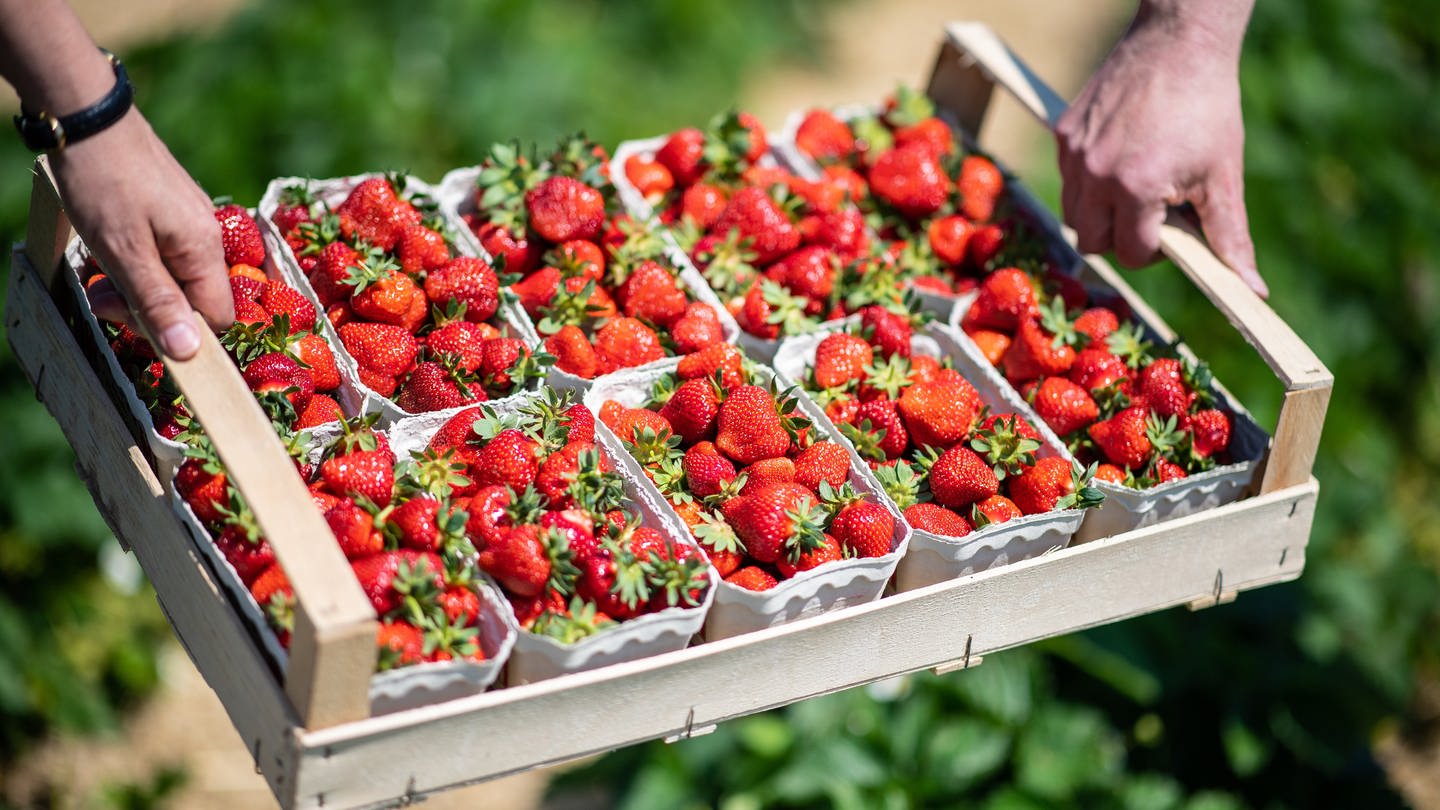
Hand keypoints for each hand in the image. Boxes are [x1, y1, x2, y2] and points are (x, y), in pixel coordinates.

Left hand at [52, 108, 232, 358]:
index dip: (178, 331)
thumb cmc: (104, 183)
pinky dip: (138, 263)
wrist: (89, 117)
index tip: (130, 319)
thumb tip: (190, 352)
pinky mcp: (174, 211)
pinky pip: (167, 254)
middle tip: (102, 298)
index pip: (215, 318)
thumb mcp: (124, 252)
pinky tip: (111, 250)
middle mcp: (209, 237)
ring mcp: (192, 222)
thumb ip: (158, 303)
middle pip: (195, 300)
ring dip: (138, 287)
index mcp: (205, 250)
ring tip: (99, 273)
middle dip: (149, 309)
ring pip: (177, 278)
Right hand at [1056, 9, 1266, 296]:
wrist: (1180, 42)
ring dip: (1100, 215)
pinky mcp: (1064, 133)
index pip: (1132, 252)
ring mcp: (1075, 153)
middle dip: (1121, 238)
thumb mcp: (1224, 175)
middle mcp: (1096, 174)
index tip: (1175, 228)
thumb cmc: (1208, 107)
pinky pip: (1069, 179)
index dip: (1157, 250)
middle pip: (1091, 242)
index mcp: (1136, 188)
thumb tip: (1251, 290)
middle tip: (1152, 214)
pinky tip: (1121, 159)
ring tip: (1135, 190)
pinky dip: (1090, 182)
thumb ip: (1229, 236)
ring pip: (1073, 215)